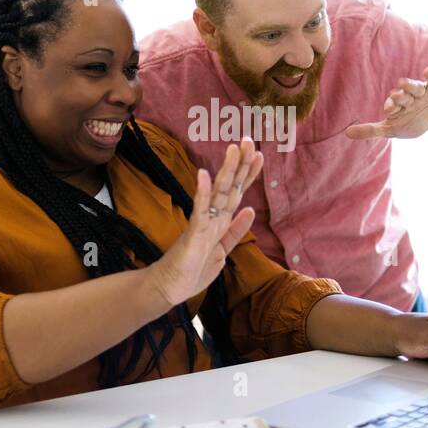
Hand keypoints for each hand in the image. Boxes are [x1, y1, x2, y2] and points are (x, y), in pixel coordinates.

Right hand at [147, 139, 263, 307]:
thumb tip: (250, 210)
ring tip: (232, 149)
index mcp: (221, 221)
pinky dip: (202, 193)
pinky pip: (199, 211)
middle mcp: (212, 218)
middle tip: (247, 140)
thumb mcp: (221, 250)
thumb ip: (235, 231)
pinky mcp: (193, 233)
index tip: (258, 154)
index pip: (237, 192)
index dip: (248, 174)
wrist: (169, 288)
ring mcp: (202, 223)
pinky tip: (203, 175)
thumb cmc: (192, 269)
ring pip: (217, 193)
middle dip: (239, 164)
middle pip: (229, 186)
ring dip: (226, 171)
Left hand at [344, 67, 427, 139]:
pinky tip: (427, 71)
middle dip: (400, 96)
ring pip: (416, 87)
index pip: (392, 104)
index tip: (389, 109)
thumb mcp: (392, 129)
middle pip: (403, 95)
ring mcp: (423, 92)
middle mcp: (409, 97)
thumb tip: (346, 133)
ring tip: (404, 83)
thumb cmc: (413, 121)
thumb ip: (371, 131)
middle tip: (396, 96)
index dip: (391, 105)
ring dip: (410, 86)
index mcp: (398, 105)